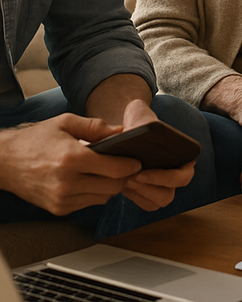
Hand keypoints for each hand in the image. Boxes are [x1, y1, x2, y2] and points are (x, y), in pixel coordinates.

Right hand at [0, 114, 140, 215]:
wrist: (5, 162)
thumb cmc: (36, 139)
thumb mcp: (66, 122)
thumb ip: (96, 127)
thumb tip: (122, 131)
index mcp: (72, 159)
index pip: (115, 169)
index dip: (131, 165)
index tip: (137, 160)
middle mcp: (67, 183)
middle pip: (113, 186)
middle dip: (124, 176)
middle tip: (126, 165)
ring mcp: (62, 199)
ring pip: (103, 197)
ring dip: (110, 186)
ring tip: (108, 171)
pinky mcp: (58, 209)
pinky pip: (89, 203)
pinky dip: (96, 193)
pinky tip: (91, 179)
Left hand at [117, 100, 194, 210]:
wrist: (131, 132)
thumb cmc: (138, 123)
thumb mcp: (138, 114)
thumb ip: (138, 114)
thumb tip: (130, 129)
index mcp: (185, 155)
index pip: (184, 174)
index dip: (166, 177)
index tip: (142, 170)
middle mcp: (178, 174)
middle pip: (169, 194)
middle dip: (149, 188)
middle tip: (130, 178)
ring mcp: (166, 186)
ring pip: (160, 201)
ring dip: (142, 194)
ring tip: (124, 180)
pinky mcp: (152, 194)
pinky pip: (148, 204)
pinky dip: (136, 197)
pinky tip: (122, 184)